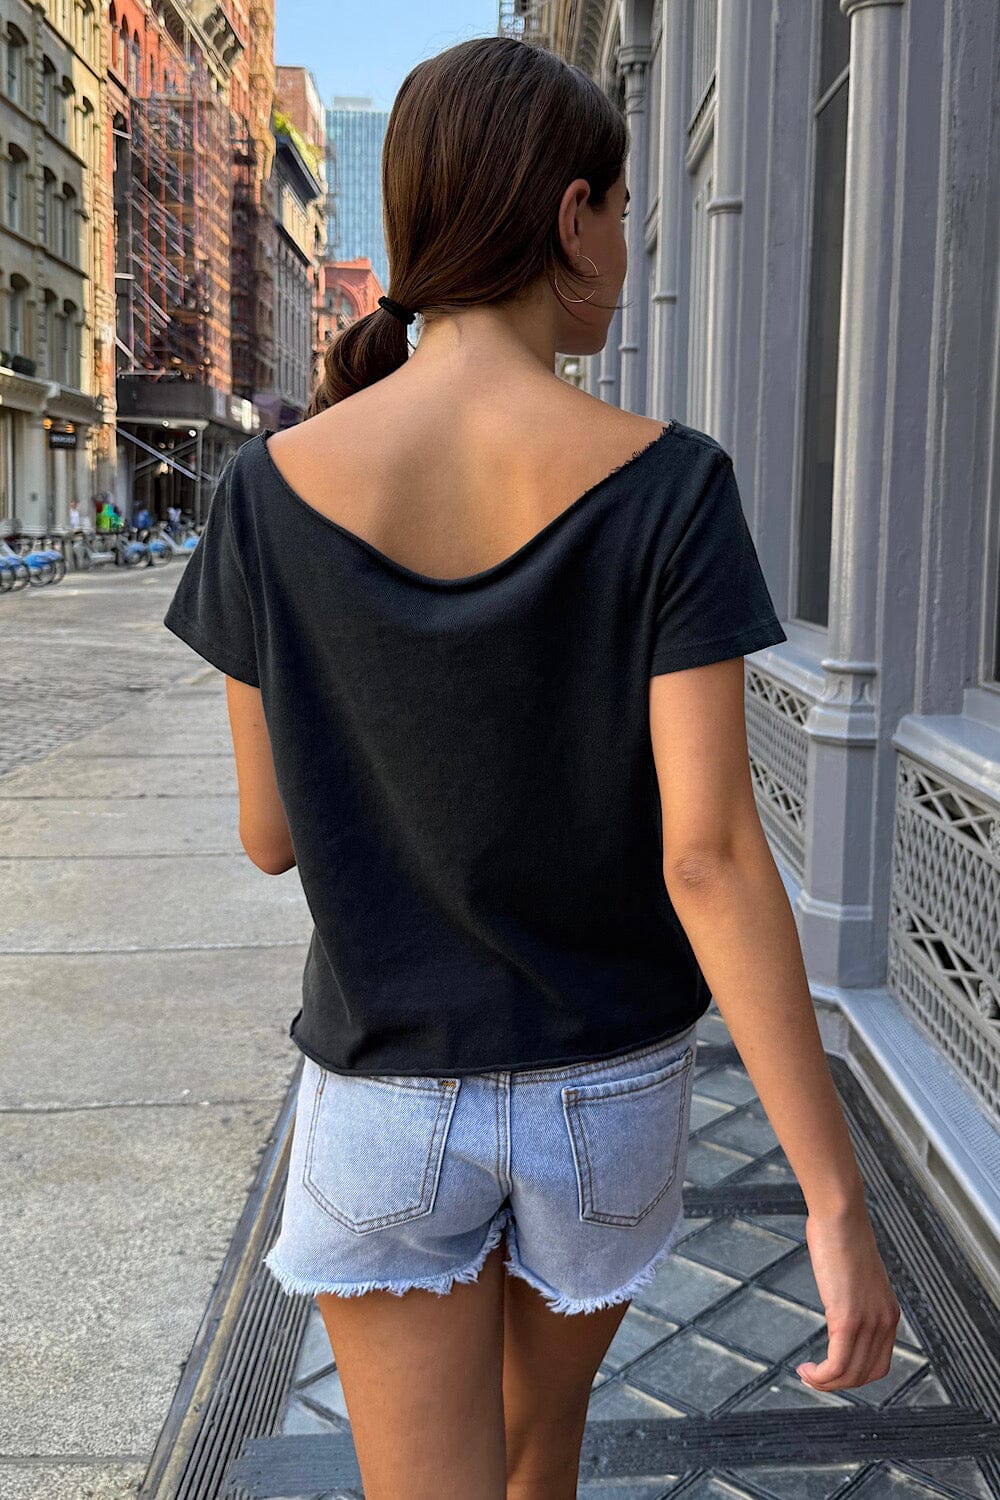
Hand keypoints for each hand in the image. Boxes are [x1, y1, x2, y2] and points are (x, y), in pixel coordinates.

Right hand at [796, 1205, 900, 1390]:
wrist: (841, 1215)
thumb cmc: (842, 1236)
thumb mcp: (856, 1274)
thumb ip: (855, 1294)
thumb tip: (841, 1299)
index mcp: (889, 1313)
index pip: (879, 1363)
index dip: (854, 1375)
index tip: (830, 1371)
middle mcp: (885, 1322)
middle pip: (866, 1375)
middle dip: (838, 1384)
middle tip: (813, 1378)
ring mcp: (868, 1323)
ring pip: (850, 1375)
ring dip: (825, 1383)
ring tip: (806, 1375)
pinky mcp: (847, 1319)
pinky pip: (836, 1365)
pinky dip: (820, 1376)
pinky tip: (805, 1369)